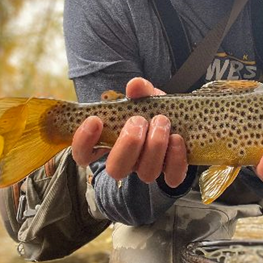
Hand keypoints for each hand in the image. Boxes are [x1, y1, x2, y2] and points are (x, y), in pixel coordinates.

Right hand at [72, 77, 187, 187]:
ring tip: (161, 120)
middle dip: (128, 144)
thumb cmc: (152, 110)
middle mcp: (127, 161)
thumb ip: (139, 91)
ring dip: (154, 146)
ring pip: (146, 173)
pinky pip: (172, 177)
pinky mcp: (172, 173)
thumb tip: (135, 85)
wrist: (179, 121)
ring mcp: (149, 168)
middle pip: (117, 169)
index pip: (84, 155)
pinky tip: (177, 138)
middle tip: (138, 120)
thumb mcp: (144, 98)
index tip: (94, 120)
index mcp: (110, 144)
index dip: (83, 142)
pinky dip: (176, 158)